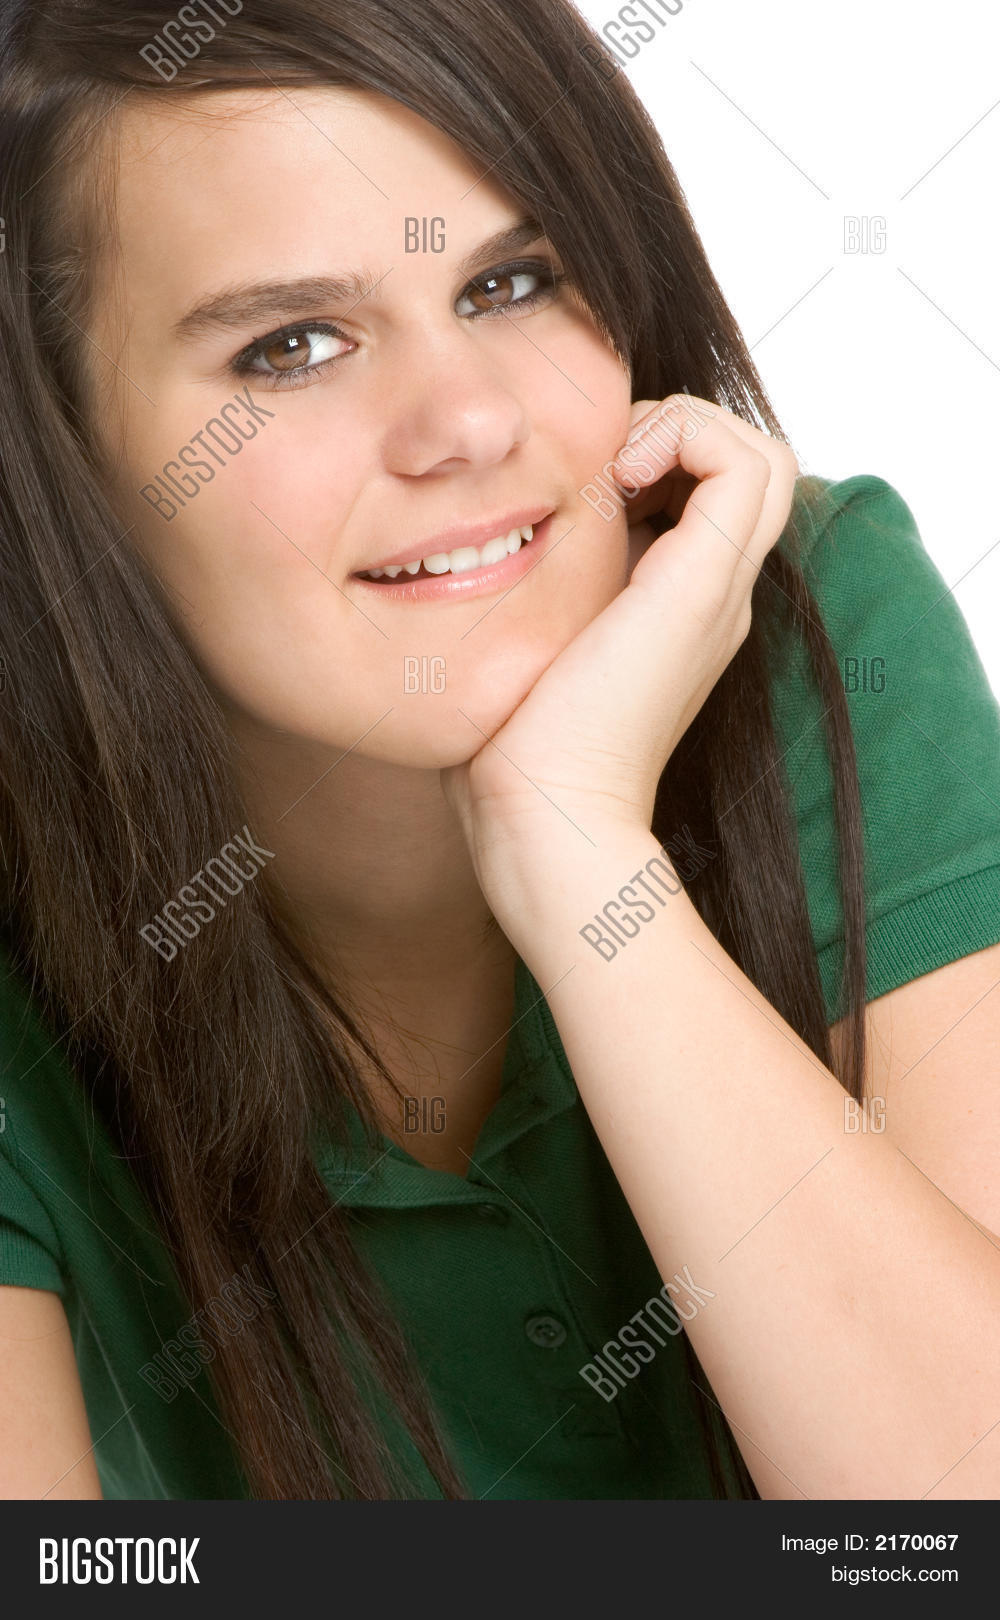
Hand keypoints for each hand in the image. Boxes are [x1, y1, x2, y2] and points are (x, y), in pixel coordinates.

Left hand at [441, 394, 797, 912]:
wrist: (545, 817)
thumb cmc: (511, 749)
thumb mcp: (523, 648)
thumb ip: (528, 598)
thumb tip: (474, 544)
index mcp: (678, 607)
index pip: (705, 492)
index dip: (651, 454)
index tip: (576, 478)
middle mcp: (712, 595)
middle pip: (743, 466)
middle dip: (669, 431)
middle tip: (596, 463)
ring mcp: (718, 590)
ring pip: (760, 455)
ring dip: (684, 427)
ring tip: (611, 465)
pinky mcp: (703, 586)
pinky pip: (744, 463)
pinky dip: (687, 436)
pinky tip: (615, 474)